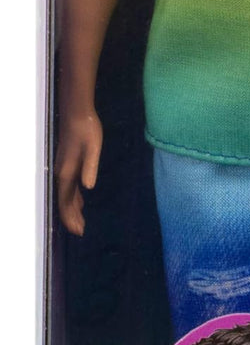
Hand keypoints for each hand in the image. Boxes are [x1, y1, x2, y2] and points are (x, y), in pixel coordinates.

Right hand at [55, 111, 102, 235]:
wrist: (77, 112)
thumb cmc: (87, 129)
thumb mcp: (93, 148)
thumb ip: (90, 168)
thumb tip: (87, 188)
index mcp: (68, 172)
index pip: (66, 201)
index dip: (71, 217)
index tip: (78, 232)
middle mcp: (62, 173)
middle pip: (64, 201)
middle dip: (72, 217)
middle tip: (81, 232)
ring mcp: (64, 168)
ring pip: (66, 194)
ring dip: (72, 209)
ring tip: (80, 222)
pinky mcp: (68, 162)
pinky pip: (69, 186)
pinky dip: (74, 197)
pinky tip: (81, 200)